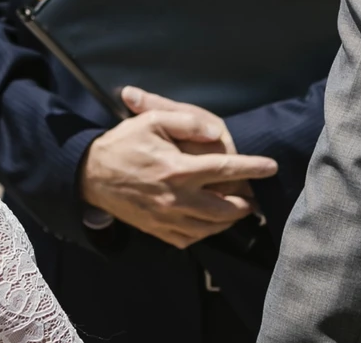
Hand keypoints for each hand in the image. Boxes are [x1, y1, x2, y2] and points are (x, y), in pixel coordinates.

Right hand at [80, 86, 277, 248]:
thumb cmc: (124, 143)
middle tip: (254, 197)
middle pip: (225, 209)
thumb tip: (215, 132)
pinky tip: (210, 223)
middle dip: (245, 203)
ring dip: (229, 220)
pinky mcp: (157, 230)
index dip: (252, 168)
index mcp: (178, 170)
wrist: (90, 175)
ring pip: (210, 228)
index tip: (271, 167)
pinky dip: (205, 233)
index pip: (226, 170)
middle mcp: (176, 198)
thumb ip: (186, 121)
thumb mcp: (152, 120)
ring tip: (238, 210)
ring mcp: (166, 218)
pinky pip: (189, 240)